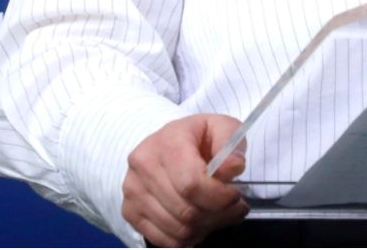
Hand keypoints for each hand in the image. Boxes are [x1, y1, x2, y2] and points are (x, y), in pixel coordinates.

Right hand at [122, 113, 248, 246]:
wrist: (168, 143)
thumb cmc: (199, 138)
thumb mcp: (222, 128)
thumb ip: (231, 143)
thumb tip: (233, 167)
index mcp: (167, 141)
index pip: (192, 184)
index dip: (219, 197)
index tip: (236, 195)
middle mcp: (144, 165)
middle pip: (187, 210)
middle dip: (218, 214)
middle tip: (234, 207)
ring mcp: (133, 190)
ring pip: (178, 229)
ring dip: (205, 227)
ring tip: (218, 213)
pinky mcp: (130, 211)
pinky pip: (165, 240)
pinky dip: (188, 238)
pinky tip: (200, 222)